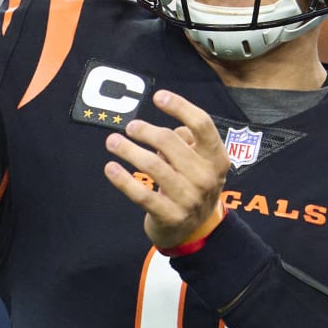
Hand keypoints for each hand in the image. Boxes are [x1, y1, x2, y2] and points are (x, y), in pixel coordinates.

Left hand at [103, 90, 229, 248]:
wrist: (196, 231)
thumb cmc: (193, 186)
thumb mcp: (202, 162)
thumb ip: (188, 140)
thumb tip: (166, 127)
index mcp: (217, 158)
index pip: (201, 124)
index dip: (179, 106)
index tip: (158, 96)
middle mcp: (206, 178)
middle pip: (170, 142)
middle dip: (145, 130)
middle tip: (130, 127)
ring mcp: (189, 199)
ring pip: (152, 165)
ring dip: (128, 150)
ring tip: (113, 142)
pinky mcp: (170, 216)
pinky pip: (141, 194)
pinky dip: (123, 179)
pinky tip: (110, 168)